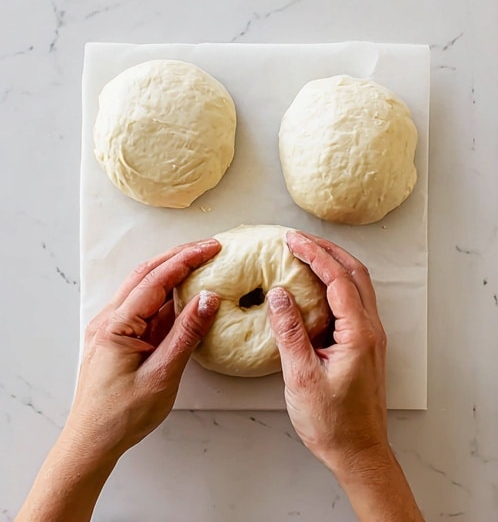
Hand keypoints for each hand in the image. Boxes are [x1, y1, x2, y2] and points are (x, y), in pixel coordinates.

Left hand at [16, 240, 220, 521]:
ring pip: (143, 287)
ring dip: (171, 272)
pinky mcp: (116, 338)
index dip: (186, 259)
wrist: (91, 443)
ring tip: (201, 264)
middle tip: (210, 248)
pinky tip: (183, 295)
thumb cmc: (121, 416)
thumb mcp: (162, 375)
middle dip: (179, 256)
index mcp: (117, 326)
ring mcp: (110, 328)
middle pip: (147, 274)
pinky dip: (165, 294)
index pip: (156, 279)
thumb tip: (208, 298)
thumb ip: (186, 333)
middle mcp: (109, 320)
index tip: (212, 248)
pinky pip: (142, 306)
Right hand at [268, 232, 423, 521]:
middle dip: (327, 250)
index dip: (315, 254)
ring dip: (334, 265)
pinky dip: (337, 285)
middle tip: (298, 239)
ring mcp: (371, 336)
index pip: (338, 278)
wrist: (359, 453)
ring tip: (307, 254)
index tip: (292, 240)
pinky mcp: (366, 345)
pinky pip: (355, 302)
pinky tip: (317, 290)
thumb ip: (290, 334)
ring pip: (358, 286)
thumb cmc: (333, 424)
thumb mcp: (301, 379)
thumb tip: (278, 295)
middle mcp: (371, 329)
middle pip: (354, 273)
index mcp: (359, 333)